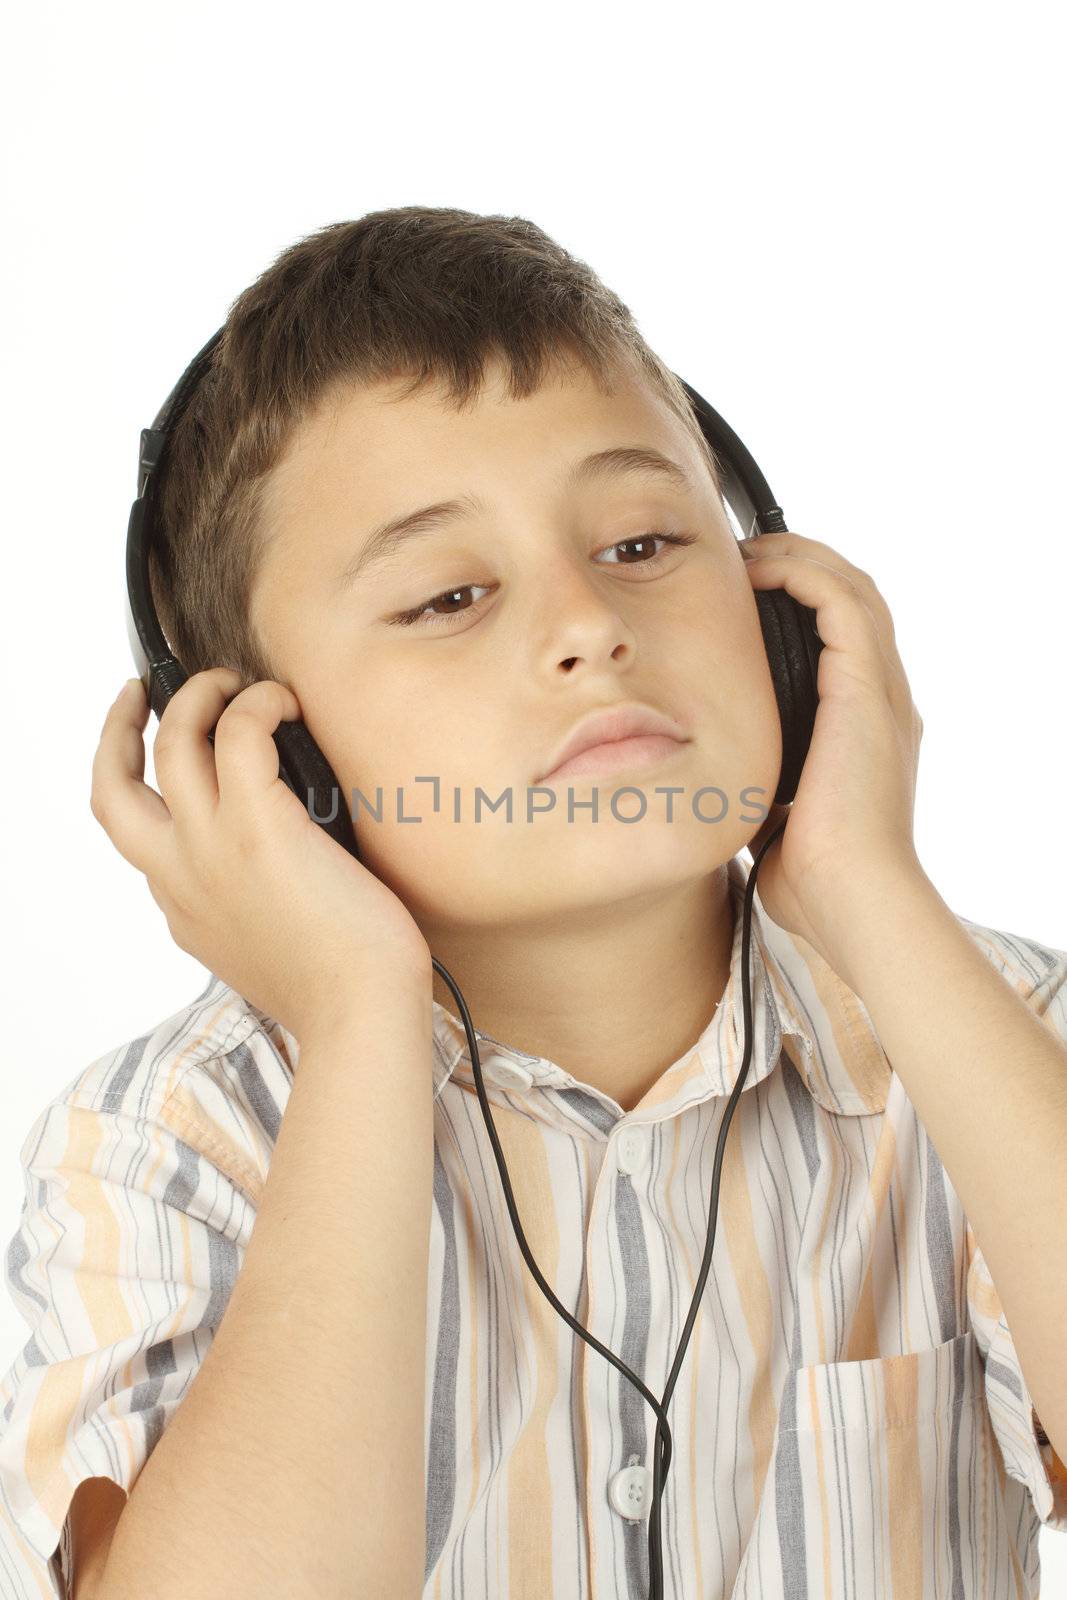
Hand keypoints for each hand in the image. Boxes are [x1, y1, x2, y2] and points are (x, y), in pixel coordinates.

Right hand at [90, 668, 432, 1043]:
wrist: (360, 1018)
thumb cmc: (342, 990)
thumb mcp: (269, 951)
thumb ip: (253, 908)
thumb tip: (285, 871)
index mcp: (184, 909)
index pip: (139, 837)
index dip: (142, 787)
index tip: (158, 758)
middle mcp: (182, 875)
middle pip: (111, 789)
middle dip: (116, 730)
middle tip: (143, 693)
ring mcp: (212, 848)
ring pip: (172, 742)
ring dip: (197, 696)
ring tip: (236, 684)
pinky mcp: (259, 825)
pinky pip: (239, 733)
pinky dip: (255, 704)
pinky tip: (284, 704)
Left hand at [740, 531, 926, 970]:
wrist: (850, 900)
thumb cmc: (814, 882)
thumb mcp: (774, 819)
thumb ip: (755, 788)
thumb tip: (710, 785)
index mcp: (865, 733)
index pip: (845, 642)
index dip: (802, 606)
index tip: (745, 597)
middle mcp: (883, 705)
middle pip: (855, 602)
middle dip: (802, 568)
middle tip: (745, 558)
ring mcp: (881, 695)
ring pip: (855, 589)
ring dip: (802, 558)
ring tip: (750, 551)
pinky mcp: (866, 691)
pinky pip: (844, 603)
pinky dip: (804, 573)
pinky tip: (760, 568)